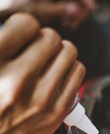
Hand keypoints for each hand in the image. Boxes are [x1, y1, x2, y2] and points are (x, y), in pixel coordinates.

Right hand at [0, 13, 85, 133]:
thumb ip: (5, 40)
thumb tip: (28, 24)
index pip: (26, 24)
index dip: (26, 25)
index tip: (23, 33)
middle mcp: (17, 81)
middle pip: (51, 37)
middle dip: (45, 38)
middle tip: (38, 48)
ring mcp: (41, 97)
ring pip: (69, 51)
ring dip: (60, 51)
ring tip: (49, 60)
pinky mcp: (59, 109)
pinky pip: (78, 70)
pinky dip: (70, 67)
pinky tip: (58, 73)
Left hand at [22, 0, 95, 29]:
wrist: (32, 10)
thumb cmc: (35, 12)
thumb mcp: (44, 13)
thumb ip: (59, 10)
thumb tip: (76, 8)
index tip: (92, 8)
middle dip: (82, 7)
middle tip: (74, 24)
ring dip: (81, 11)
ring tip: (69, 24)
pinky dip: (81, 10)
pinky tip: (72, 20)